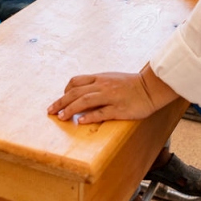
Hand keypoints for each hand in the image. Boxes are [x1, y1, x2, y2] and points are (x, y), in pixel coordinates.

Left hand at [47, 65, 178, 124]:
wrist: (150, 87)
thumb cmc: (131, 84)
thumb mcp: (112, 78)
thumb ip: (98, 84)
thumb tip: (83, 93)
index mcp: (100, 78)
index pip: (76, 82)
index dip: (65, 91)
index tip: (61, 99)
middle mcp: (102, 86)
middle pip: (76, 92)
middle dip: (61, 102)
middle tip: (50, 111)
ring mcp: (110, 97)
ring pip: (85, 101)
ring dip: (70, 109)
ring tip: (61, 117)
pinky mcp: (119, 108)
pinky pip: (102, 112)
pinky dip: (90, 116)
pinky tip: (81, 121)